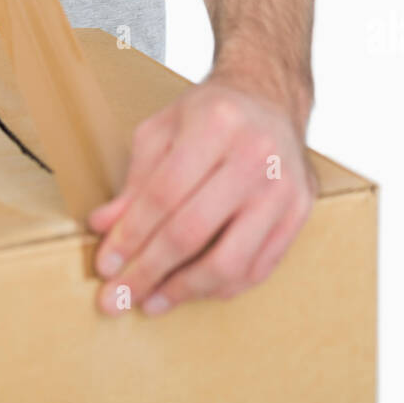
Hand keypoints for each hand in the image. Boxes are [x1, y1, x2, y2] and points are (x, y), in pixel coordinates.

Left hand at [87, 73, 317, 316]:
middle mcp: (256, 155)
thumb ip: (135, 179)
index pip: (164, 193)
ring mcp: (284, 187)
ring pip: (229, 261)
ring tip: (151, 302)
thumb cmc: (210, 114)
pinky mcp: (300, 212)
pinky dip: (220, 289)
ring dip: (183, 291)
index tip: (105, 265)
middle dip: (147, 271)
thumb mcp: (163, 130)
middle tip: (116, 298)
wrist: (270, 99)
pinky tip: (190, 291)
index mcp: (216, 124)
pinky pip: (258, 268)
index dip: (130, 235)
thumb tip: (103, 227)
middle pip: (192, 231)